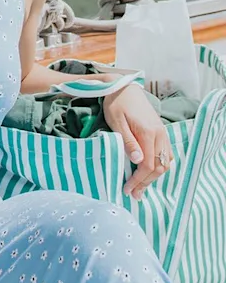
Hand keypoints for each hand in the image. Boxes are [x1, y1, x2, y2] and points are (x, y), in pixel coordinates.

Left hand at [103, 84, 171, 199]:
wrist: (124, 88)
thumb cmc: (117, 105)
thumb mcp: (117, 123)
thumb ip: (128, 142)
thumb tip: (138, 161)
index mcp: (149, 134)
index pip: (148, 165)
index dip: (138, 180)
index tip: (127, 189)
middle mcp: (160, 135)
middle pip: (159, 167)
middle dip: (146, 183)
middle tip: (133, 194)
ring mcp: (162, 134)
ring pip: (165, 162)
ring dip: (153, 177)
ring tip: (140, 188)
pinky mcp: (160, 133)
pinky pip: (165, 154)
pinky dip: (159, 167)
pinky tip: (148, 173)